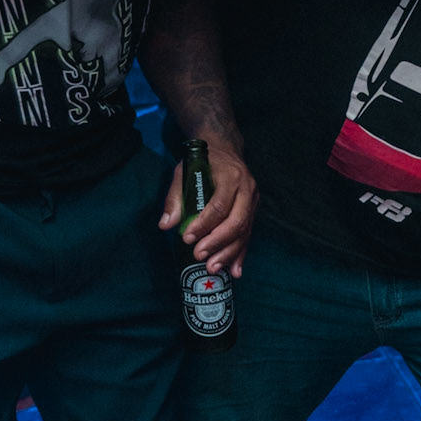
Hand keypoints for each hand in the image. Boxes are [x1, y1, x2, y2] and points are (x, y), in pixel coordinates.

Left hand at [158, 141, 257, 276]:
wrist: (225, 149)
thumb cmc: (203, 160)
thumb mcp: (184, 171)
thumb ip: (175, 197)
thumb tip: (166, 225)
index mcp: (230, 177)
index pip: (219, 205)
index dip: (203, 224)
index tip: (187, 238)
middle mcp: (247, 189)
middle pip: (236, 221)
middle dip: (217, 242)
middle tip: (199, 256)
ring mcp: (253, 202)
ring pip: (244, 232)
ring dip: (228, 253)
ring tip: (212, 268)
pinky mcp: (253, 212)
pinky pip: (248, 236)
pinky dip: (241, 255)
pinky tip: (234, 271)